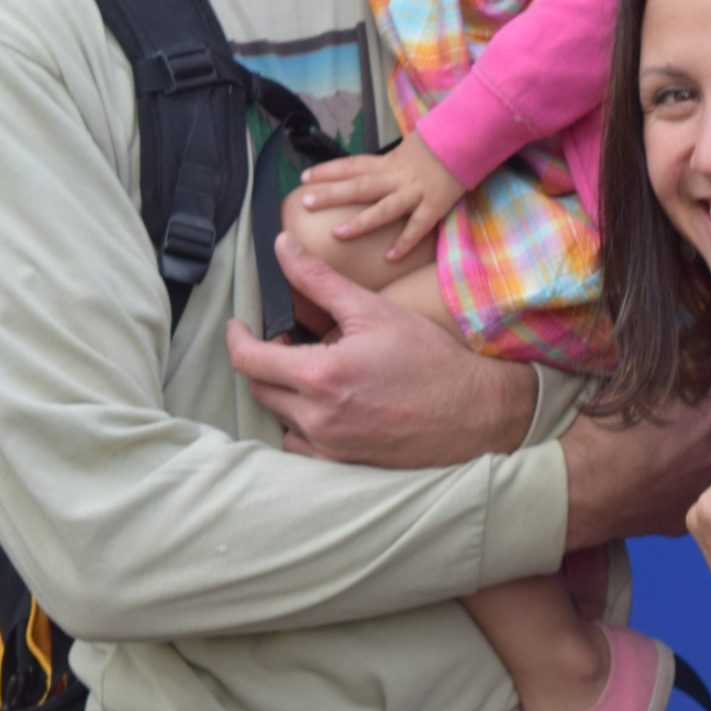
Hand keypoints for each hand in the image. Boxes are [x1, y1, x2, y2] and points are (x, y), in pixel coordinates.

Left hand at [226, 234, 536, 465]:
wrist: (473, 411)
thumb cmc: (429, 358)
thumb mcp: (373, 310)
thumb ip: (319, 279)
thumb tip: (282, 247)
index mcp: (320, 375)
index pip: (248, 359)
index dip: (237, 338)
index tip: (239, 327)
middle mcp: (317, 417)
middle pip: (260, 387)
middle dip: (266, 361)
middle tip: (292, 342)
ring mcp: (328, 444)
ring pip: (279, 414)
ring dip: (285, 391)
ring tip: (315, 370)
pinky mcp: (341, 462)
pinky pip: (300, 443)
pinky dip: (303, 422)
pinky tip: (330, 403)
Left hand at [295, 133, 466, 263]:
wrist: (468, 143)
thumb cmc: (435, 151)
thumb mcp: (405, 152)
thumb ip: (384, 167)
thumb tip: (360, 179)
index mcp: (389, 163)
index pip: (353, 164)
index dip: (328, 170)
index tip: (305, 179)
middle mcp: (398, 177)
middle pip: (361, 185)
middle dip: (333, 193)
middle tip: (307, 203)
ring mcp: (416, 192)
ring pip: (385, 207)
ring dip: (361, 221)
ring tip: (338, 233)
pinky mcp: (435, 205)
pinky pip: (418, 226)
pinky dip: (405, 242)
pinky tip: (389, 257)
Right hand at [558, 384, 710, 552]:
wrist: (576, 491)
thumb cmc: (603, 433)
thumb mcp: (639, 387)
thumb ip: (675, 374)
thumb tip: (690, 361)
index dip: (710, 379)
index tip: (694, 380)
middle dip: (708, 413)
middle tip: (677, 413)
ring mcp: (704, 489)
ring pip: (710, 459)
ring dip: (697, 448)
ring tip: (662, 448)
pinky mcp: (685, 518)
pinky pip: (691, 491)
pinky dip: (680, 482)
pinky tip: (654, 479)